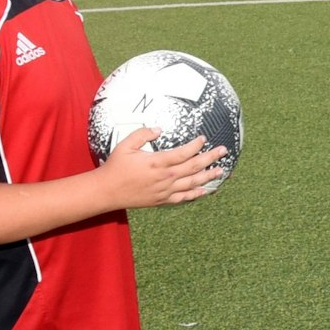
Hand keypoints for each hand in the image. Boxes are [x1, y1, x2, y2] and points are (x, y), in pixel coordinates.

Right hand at [101, 129, 226, 207]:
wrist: (106, 191)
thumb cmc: (115, 166)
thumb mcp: (125, 145)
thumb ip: (142, 134)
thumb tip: (159, 129)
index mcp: (157, 162)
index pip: (184, 153)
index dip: (196, 145)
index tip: (203, 138)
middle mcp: (165, 177)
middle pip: (193, 167)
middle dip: (210, 158)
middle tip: (223, 150)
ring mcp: (165, 190)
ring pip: (192, 183)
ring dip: (209, 176)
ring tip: (222, 171)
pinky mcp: (162, 200)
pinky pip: (183, 198)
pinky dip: (196, 194)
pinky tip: (205, 190)